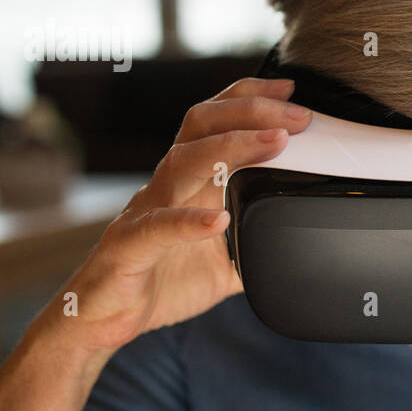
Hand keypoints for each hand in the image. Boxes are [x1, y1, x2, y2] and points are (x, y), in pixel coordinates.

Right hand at [51, 77, 311, 354]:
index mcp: (190, 182)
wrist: (106, 318)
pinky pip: (157, 227)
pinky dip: (188, 221)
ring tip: (274, 143)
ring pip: (181, 162)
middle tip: (299, 116)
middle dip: (251, 112)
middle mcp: (168, 186)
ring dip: (230, 147)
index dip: (250, 99)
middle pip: (202, 125)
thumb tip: (305, 248)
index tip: (291, 92)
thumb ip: (262, 247)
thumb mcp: (227, 263)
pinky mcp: (129, 247)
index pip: (216, 121)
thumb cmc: (160, 280)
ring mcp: (146, 211)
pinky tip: (220, 220)